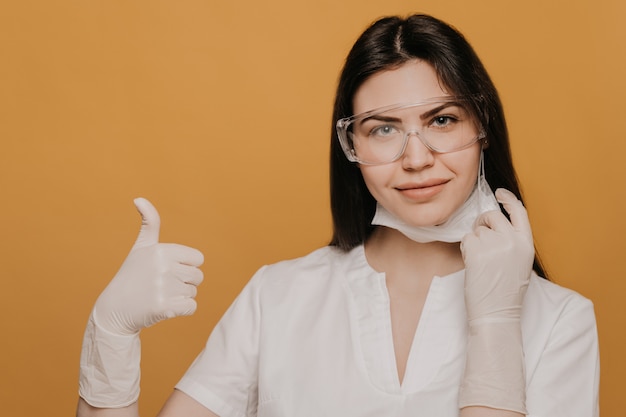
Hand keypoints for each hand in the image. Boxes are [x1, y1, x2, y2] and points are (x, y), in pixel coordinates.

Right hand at [93, 198, 204, 334]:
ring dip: (180, 296)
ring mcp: (164, 288)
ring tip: (159, 294)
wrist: (115, 308)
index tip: (167, 269)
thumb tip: (139, 198)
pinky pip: (191, 308)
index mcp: (162, 250)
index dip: (186, 265)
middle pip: (198, 277)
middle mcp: (164, 267)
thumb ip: (149, 223)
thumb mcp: (140, 247)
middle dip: (184, 282)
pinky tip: (163, 307)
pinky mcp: (164, 307)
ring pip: (194, 292)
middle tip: (161, 284)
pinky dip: (181, 310)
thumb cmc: (132, 274)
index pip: (198, 259)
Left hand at [461, 188, 533, 322]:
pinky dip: (466, 249)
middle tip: (479, 240)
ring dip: (474, 241)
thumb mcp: (519, 263)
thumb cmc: (506, 292)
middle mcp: (512, 240)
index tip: (499, 193)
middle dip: (482, 223)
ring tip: (481, 262)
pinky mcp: (477, 250)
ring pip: (476, 229)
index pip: (519, 212)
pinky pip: (466, 239)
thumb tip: (496, 227)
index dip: (508, 199)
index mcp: (526, 244)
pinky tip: (473, 264)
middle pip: (492, 216)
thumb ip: (512, 242)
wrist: (497, 312)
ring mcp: (494, 244)